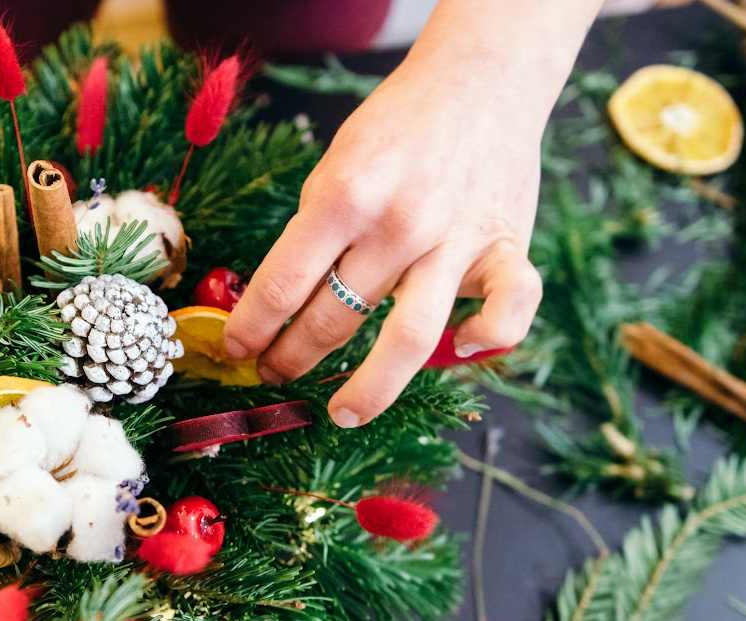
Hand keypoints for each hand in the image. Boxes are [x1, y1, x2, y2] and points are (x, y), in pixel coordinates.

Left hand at [223, 54, 544, 427]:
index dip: (252, 327)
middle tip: (273, 373)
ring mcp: (456, 241)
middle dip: (292, 357)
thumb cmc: (396, 128)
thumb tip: (279, 298)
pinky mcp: (506, 248)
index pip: (283, 283)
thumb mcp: (333, 165)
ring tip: (340, 412)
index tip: (235, 349)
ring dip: (369, 388)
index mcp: (345, 196)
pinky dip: (491, 337)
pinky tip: (463, 351)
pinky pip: (510, 309)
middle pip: (335, 318)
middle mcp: (399, 225)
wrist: (478, 82)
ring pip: (410, 339)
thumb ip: (314, 230)